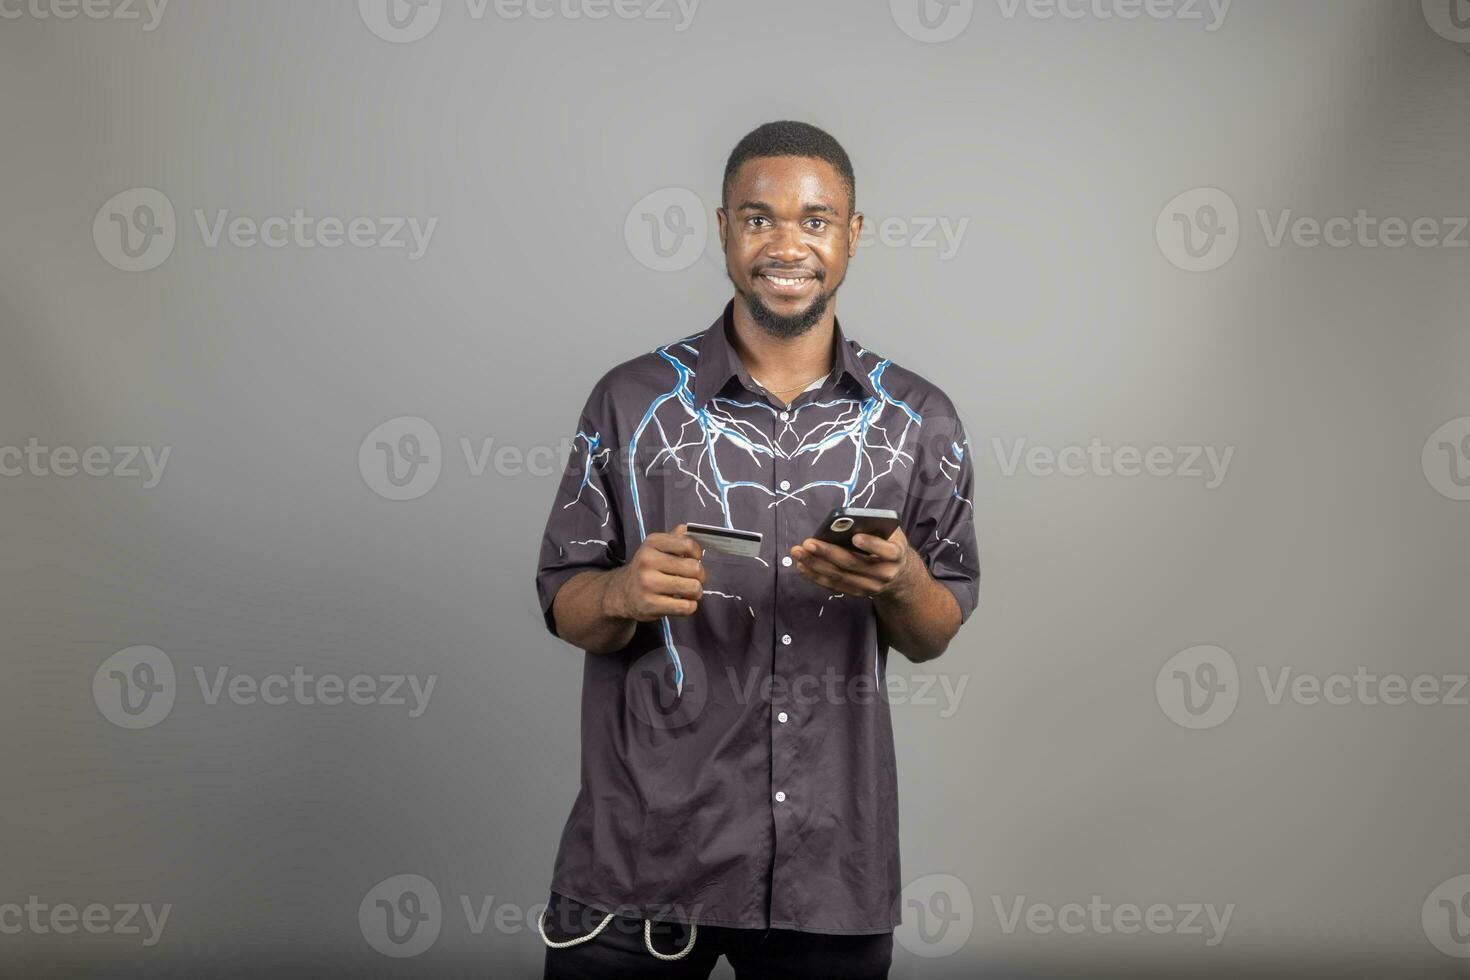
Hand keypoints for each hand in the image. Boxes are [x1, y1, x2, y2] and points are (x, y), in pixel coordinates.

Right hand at [603, 524, 706, 621]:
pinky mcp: (650, 605)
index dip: (697, 554)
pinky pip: (685, 607)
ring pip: (692, 588)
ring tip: (689, 592)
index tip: (693, 559)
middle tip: (694, 579)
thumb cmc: (646, 569)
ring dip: (696, 592)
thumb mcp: (656, 548)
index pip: (687, 544)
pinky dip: (690, 606)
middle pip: (694, 568)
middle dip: (700, 576)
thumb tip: (687, 529)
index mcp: (652, 543)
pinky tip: (682, 603)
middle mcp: (648, 561)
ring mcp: (648, 584)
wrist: (622, 592)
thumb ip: (674, 538)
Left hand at [789, 527, 921, 600]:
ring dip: (816, 564)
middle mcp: (885, 574)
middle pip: (854, 564)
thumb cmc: (889, 544)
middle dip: (828, 552)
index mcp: (897, 554)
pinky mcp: (858, 593)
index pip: (886, 551)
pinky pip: (834, 585)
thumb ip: (875, 527)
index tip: (856, 537)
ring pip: (840, 576)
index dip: (872, 545)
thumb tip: (847, 521)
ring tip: (798, 552)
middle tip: (808, 542)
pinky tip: (802, 565)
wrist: (899, 574)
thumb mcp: (891, 533)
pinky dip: (816, 576)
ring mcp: (871, 587)